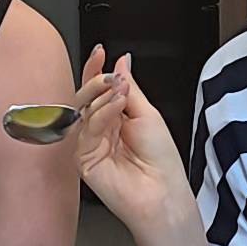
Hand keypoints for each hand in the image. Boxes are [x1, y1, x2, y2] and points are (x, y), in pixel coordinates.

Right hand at [73, 45, 190, 230]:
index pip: (100, 89)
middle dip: (96, 81)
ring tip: (120, 90)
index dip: (97, 70)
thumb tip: (121, 61)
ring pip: (84, 110)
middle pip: (87, 98)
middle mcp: (102, 129)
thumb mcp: (148, 113)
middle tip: (110, 76)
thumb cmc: (161, 161)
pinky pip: (87, 129)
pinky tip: (116, 107)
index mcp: (117, 117)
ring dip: (102, 96)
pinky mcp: (83, 158)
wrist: (162, 192)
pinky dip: (102, 114)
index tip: (99, 52)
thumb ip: (130, 87)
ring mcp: (91, 143)